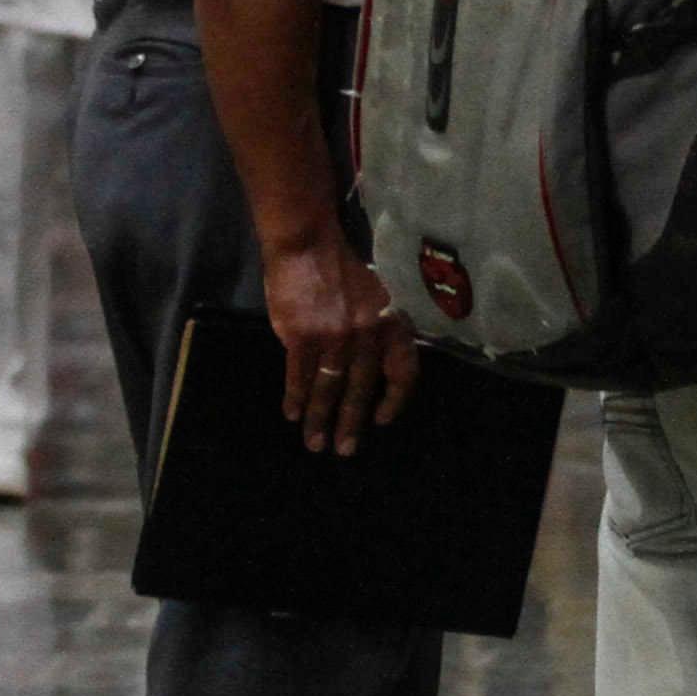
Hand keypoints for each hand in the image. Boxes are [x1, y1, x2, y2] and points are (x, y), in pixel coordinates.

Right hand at [264, 229, 417, 456]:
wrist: (307, 245)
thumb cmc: (341, 270)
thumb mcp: (377, 296)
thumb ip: (379, 331)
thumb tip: (375, 371)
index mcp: (391, 323)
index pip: (403, 372)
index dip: (394, 401)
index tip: (382, 421)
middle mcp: (368, 334)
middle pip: (361, 389)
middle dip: (351, 424)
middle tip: (345, 450)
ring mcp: (335, 337)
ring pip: (329, 389)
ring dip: (321, 420)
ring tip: (315, 444)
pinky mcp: (302, 337)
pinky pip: (300, 377)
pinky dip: (296, 398)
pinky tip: (293, 414)